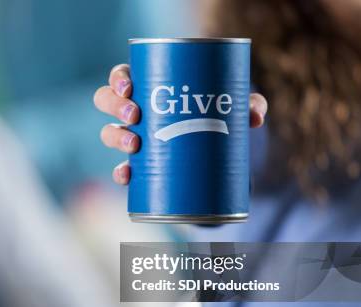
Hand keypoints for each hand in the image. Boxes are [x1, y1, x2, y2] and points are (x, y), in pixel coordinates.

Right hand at [93, 64, 267, 184]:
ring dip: (115, 138)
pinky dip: (120, 173)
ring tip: (134, 145)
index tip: (130, 87)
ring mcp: (133, 138)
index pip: (121, 76)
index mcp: (148, 86)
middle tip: (135, 116)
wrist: (215, 157)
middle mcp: (134, 111)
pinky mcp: (139, 166)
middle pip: (107, 101)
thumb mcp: (233, 107)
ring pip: (109, 133)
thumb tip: (253, 117)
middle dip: (115, 107)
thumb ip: (247, 104)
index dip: (118, 79)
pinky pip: (121, 169)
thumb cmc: (216, 117)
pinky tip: (127, 176)